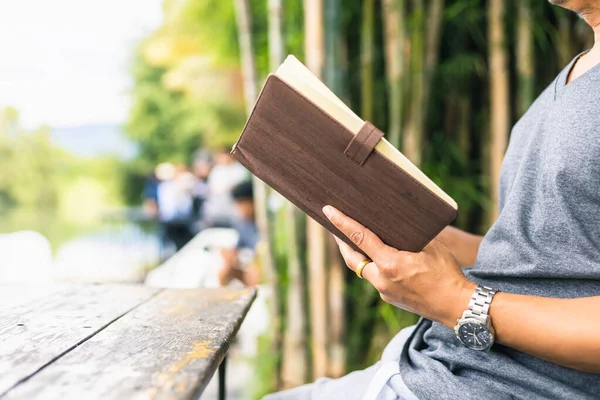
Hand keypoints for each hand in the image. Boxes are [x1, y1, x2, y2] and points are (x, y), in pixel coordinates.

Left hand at [323, 205, 476, 327]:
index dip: (342, 223)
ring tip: (356, 239)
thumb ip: (409, 236)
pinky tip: (380, 258)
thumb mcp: (431, 246)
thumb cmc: (447, 273)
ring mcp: (384, 292)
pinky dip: (374, 266)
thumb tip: (396, 225)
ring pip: (364, 270)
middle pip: (353, 259)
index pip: (360, 238)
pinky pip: (376, 279)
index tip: (328, 211)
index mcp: (390, 263)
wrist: (457, 306)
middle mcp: (382, 280)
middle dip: (343, 242)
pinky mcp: (390, 298)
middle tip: (336, 227)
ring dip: (359, 255)